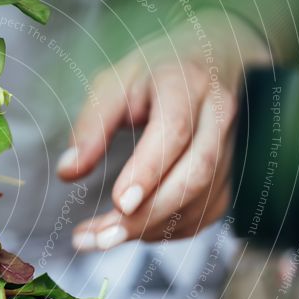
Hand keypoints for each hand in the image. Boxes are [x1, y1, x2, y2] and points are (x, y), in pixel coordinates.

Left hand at [57, 10, 270, 249]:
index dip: (149, 170)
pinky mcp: (231, 172)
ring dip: (151, 229)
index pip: (174, 131)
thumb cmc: (154, 73)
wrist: (215, 58)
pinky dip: (169, 230)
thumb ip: (91, 125)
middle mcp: (217, 115)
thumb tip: (67, 171)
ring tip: (100, 239)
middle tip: (99, 238)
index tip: (119, 203)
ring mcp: (231, 146)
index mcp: (185, 83)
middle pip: (194, 174)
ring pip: (201, 200)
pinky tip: (133, 232)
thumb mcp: (114, 83)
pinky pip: (206, 213)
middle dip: (147, 215)